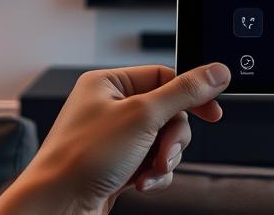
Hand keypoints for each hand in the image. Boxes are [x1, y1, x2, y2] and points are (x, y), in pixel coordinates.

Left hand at [0, 63, 229, 214]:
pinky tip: (140, 183)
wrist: (57, 208)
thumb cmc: (81, 159)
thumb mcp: (142, 117)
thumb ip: (184, 93)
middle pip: (168, 112)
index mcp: (108, 84)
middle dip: (171, 138)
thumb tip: (215, 73)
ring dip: (163, 159)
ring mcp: (114, 139)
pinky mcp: (118, 165)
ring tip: (148, 172)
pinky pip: (151, 163)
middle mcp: (109, 107)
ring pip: (163, 141)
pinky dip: (152, 175)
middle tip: (164, 152)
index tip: (212, 113)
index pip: (163, 76)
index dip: (190, 95)